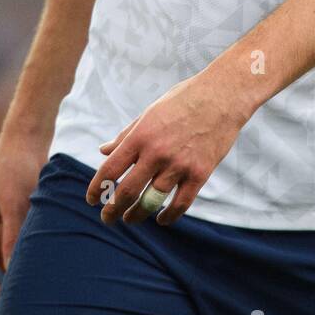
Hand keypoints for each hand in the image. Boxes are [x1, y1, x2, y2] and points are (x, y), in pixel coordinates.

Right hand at [0, 138, 44, 314]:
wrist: (27, 139)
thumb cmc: (18, 167)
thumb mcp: (16, 202)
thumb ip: (13, 235)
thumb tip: (12, 269)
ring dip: (4, 276)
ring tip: (17, 299)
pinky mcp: (11, 213)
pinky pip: (9, 244)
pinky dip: (16, 259)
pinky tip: (29, 271)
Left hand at [85, 69, 251, 226]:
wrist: (222, 96)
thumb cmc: (183, 100)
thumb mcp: (150, 112)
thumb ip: (126, 135)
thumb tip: (103, 150)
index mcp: (141, 135)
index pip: (110, 169)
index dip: (96, 188)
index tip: (91, 200)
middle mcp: (157, 152)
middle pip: (127, 192)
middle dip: (112, 210)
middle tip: (107, 218)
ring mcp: (179, 165)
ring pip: (151, 202)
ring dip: (137, 215)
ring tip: (130, 219)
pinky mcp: (200, 174)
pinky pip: (180, 204)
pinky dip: (168, 216)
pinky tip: (161, 219)